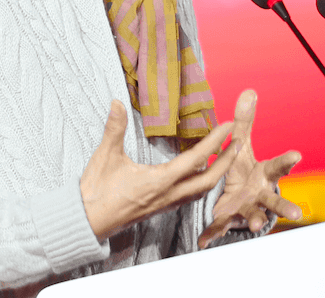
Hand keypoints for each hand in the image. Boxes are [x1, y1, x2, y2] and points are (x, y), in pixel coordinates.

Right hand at [80, 100, 234, 239]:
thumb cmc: (95, 191)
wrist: (86, 222)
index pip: (196, 159)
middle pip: (209, 179)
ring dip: (218, 173)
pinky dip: (203, 183)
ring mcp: (166, 204)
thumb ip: (114, 128)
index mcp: (159, 181)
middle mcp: (168, 195)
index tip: (228, 126)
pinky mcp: (161, 208)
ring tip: (226, 156)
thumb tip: (117, 103)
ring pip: (202, 190)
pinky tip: (202, 175)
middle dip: (227, 161)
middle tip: (238, 141)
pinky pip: (190, 196)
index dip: (215, 142)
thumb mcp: (105, 156)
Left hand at [201, 89, 302, 246]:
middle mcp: (259, 194)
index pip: (278, 166)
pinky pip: (220, 228)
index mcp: (264, 174)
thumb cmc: (244, 170)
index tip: (297, 155)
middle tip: (298, 213)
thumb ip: (244, 122)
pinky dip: (212, 235)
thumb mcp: (243, 146)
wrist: (238, 199)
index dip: (287, 161)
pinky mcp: (228, 219)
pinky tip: (203, 242)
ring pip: (255, 216)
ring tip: (256, 227)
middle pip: (275, 200)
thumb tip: (249, 91)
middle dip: (285, 206)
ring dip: (257, 221)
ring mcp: (246, 209)